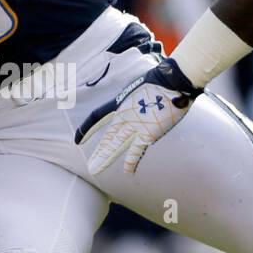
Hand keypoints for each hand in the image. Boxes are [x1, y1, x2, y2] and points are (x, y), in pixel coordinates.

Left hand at [75, 58, 202, 174]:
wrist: (174, 81)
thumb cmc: (163, 80)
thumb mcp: (141, 88)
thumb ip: (138, 101)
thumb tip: (144, 107)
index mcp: (120, 102)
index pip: (97, 117)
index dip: (87, 129)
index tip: (78, 139)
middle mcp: (124, 115)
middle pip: (108, 137)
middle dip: (100, 153)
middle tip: (91, 167)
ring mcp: (135, 125)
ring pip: (116, 146)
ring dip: (106, 159)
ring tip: (95, 170)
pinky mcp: (148, 133)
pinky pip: (137, 151)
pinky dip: (132, 162)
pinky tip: (127, 172)